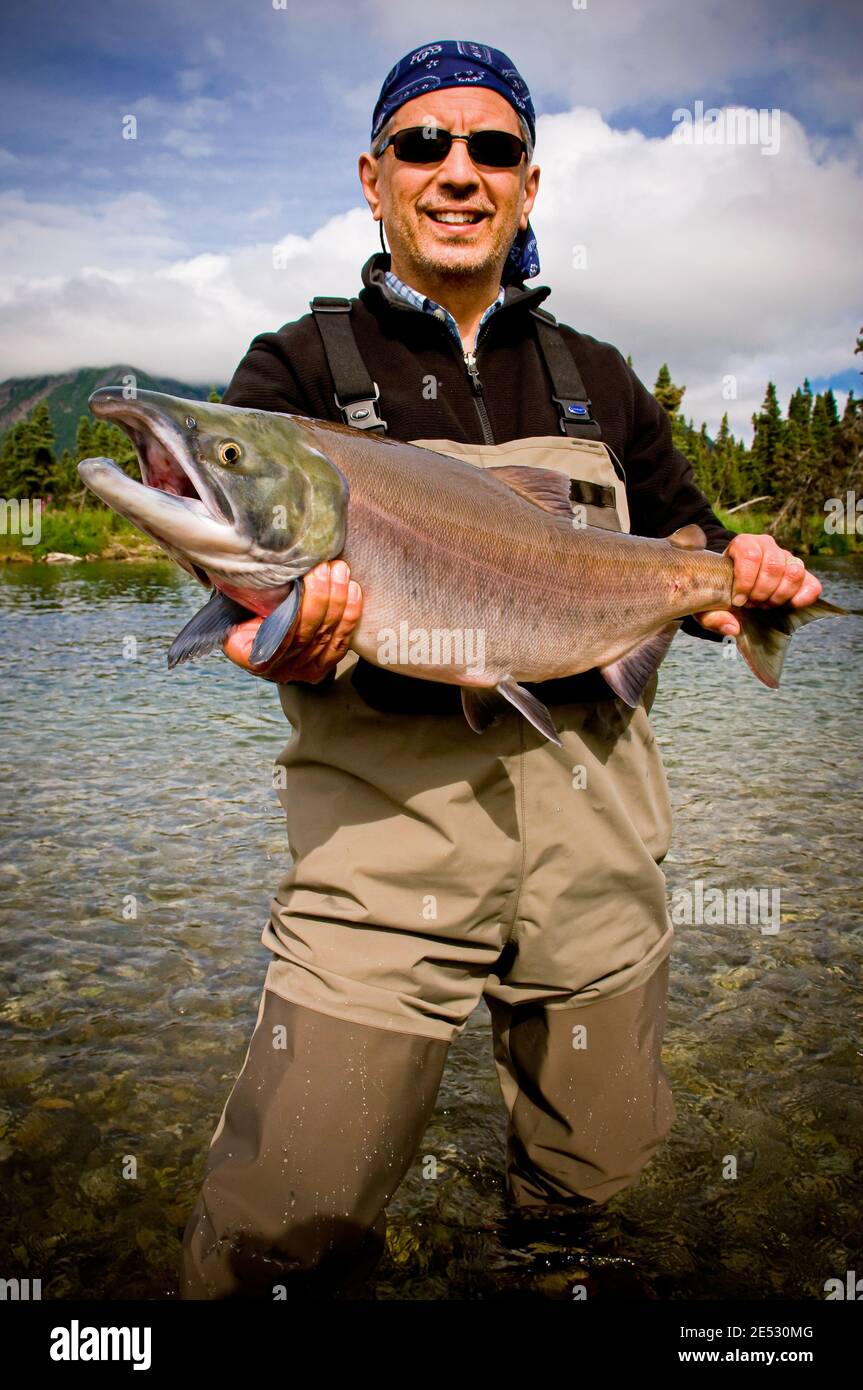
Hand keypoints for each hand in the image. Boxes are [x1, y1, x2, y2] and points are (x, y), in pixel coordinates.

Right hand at [222, 560, 362, 682]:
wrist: (262, 636)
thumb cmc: (248, 615)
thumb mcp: (235, 607)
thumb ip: (242, 596)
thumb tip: (242, 566)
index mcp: (250, 656)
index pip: (277, 637)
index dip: (293, 610)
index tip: (299, 579)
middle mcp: (278, 669)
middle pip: (305, 634)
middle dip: (319, 597)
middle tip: (325, 568)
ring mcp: (303, 671)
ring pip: (326, 636)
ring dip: (337, 600)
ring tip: (339, 571)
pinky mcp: (324, 667)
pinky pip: (341, 642)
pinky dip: (350, 614)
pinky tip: (352, 590)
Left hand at [693, 534, 822, 636]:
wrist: (731, 588)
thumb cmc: (718, 592)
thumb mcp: (707, 604)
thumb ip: (713, 616)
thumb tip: (733, 628)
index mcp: (743, 544)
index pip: (750, 554)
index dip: (745, 581)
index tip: (737, 601)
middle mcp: (767, 545)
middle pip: (774, 565)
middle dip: (762, 592)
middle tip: (751, 604)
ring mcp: (786, 558)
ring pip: (794, 572)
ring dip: (779, 595)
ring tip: (765, 604)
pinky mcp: (801, 575)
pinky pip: (812, 584)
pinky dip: (803, 598)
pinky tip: (789, 606)